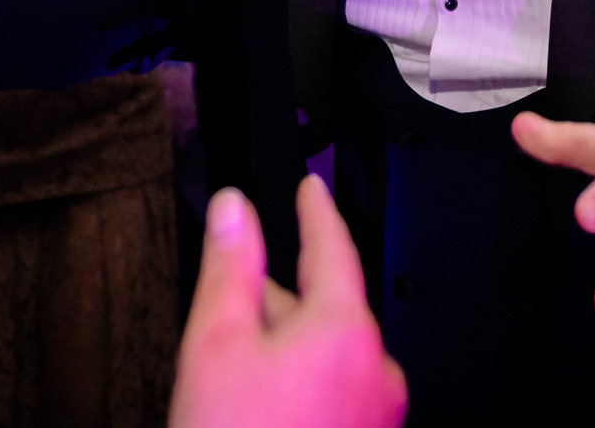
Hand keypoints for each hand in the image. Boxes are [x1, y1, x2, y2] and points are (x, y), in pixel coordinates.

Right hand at [171, 176, 405, 427]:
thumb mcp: (217, 346)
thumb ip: (228, 268)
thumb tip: (232, 208)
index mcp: (344, 330)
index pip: (332, 246)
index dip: (316, 211)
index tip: (313, 188)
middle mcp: (375, 367)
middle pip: (324, 307)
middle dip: (279, 303)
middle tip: (235, 312)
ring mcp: (377, 408)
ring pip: (327, 351)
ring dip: (288, 349)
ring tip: (239, 376)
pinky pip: (337, 388)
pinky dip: (304, 383)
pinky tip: (263, 403)